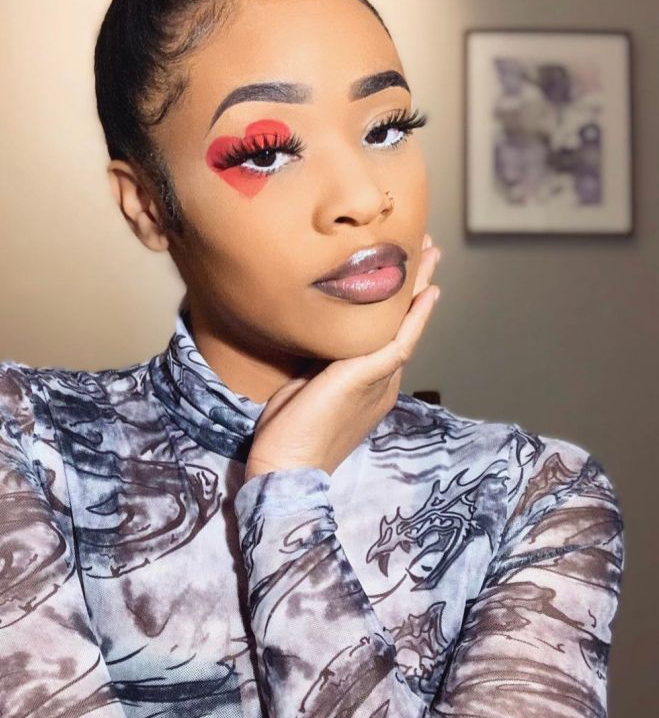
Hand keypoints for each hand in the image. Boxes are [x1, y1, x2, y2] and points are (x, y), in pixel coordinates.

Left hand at [244, 234, 441, 481]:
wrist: (286, 467)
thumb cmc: (288, 435)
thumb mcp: (305, 385)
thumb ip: (317, 360)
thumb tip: (313, 333)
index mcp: (367, 384)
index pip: (388, 335)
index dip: (400, 304)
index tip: (405, 274)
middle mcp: (380, 381)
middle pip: (405, 324)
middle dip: (417, 285)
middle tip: (428, 250)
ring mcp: (378, 380)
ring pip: (406, 326)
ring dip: (420, 288)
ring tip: (431, 254)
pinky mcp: (367, 379)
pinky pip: (400, 342)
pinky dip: (415, 317)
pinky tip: (427, 293)